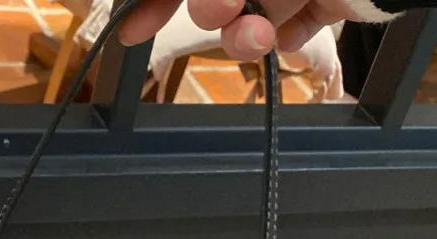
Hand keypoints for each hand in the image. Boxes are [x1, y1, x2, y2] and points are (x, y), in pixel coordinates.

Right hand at [119, 0, 361, 59]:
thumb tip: (204, 10)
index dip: (157, 0)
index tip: (135, 27)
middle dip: (215, 8)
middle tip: (226, 9)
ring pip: (253, 15)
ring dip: (247, 32)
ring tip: (261, 33)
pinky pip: (298, 27)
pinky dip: (294, 36)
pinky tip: (300, 28)